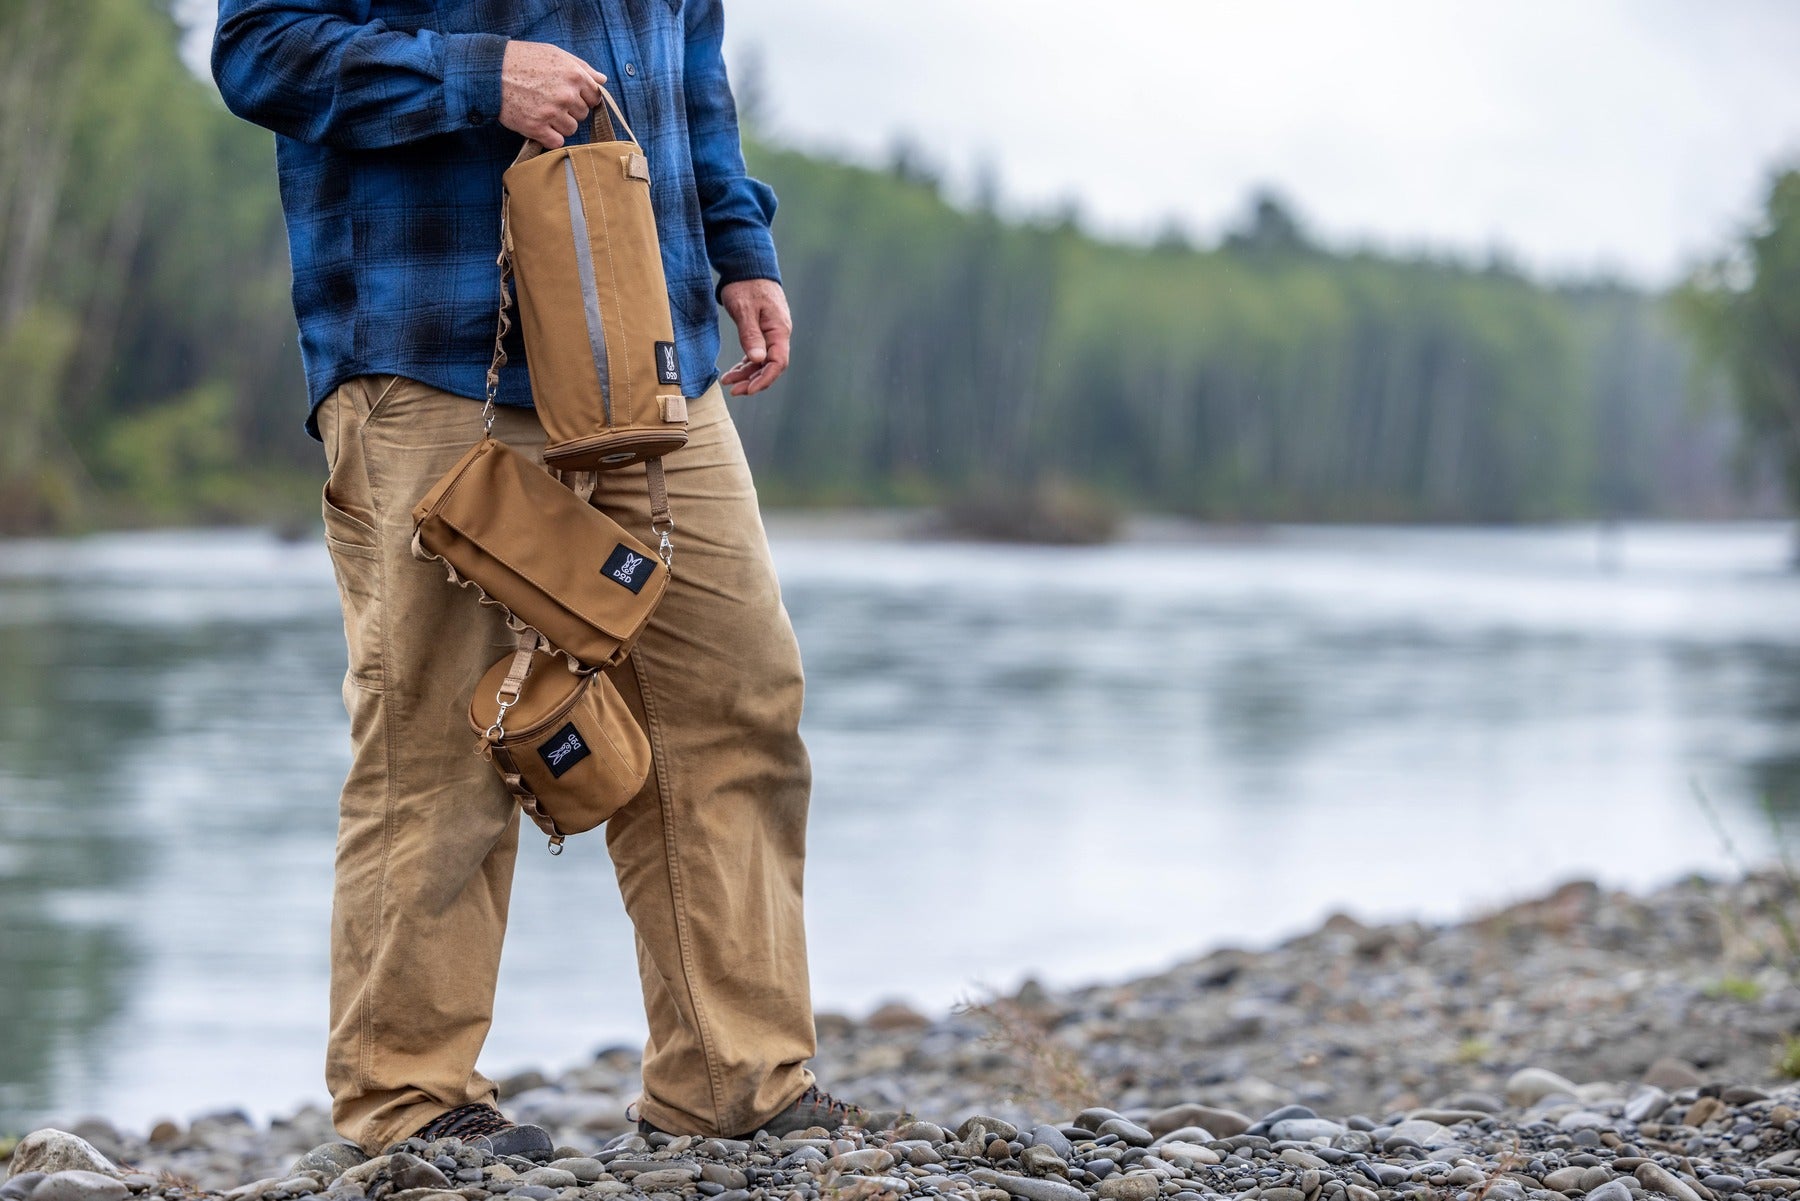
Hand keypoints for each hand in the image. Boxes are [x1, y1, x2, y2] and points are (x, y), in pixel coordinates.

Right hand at [500, 41, 604, 147]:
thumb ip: (582, 67)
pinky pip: (556, 142)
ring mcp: (552, 113)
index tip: (571, 96)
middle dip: (570, 110)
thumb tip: (602, 80)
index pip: (595, 97)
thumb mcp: (554, 54)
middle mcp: (566, 95)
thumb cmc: (522, 59)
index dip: (584, 98)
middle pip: (582, 114)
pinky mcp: (536, 128)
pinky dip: (549, 136)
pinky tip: (539, 124)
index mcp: (574, 76)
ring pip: (570, 129)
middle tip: (550, 100)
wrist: (490, 71)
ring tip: (542, 110)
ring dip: (559, 124)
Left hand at [719, 280, 791, 395]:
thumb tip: (758, 359)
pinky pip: (757, 353)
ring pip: (763, 361)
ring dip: (747, 374)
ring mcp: (772, 333)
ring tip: (728, 382)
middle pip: (771, 366)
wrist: (748, 265)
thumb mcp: (744, 309)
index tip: (747, 390)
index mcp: (779, 330)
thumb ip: (751, 335)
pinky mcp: (763, 331)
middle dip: (753, 380)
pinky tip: (733, 372)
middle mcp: (779, 334)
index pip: (778, 362)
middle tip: (734, 390)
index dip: (764, 379)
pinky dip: (746, 364)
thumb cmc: (746, 285)